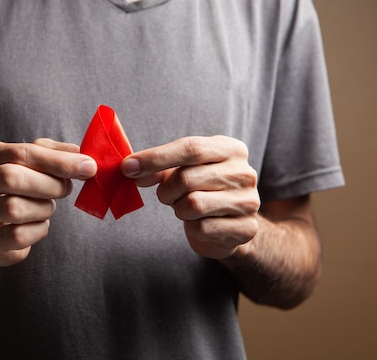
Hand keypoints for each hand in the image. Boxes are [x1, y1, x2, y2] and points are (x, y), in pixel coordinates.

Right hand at [0, 139, 96, 266]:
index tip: (88, 167)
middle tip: (66, 189)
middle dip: (49, 185)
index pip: (20, 152)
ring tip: (47, 207)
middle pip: (11, 177)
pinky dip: (37, 231)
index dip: (58, 161)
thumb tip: (84, 157)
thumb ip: (55, 154)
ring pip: (13, 209)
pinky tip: (38, 225)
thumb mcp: (31, 163)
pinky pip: (15, 236)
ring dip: (43, 209)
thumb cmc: (15, 189)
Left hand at [121, 136, 259, 258]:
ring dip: (179, 210)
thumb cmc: (203, 189)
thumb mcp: (182, 170)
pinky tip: (200, 223)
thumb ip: (158, 167)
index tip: (127, 167)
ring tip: (186, 208)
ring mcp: (249, 201)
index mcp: (231, 149)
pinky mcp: (246, 229)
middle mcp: (244, 173)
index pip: (190, 148)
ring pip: (193, 205)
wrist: (231, 224)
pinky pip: (201, 228)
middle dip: (166, 191)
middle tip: (167, 196)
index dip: (155, 157)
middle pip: (187, 178)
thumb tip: (130, 168)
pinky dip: (192, 228)